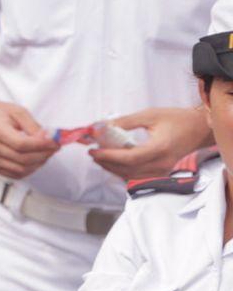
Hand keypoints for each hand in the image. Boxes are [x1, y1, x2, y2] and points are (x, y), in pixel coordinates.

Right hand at [0, 98, 56, 178]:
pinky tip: (36, 160)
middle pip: (23, 159)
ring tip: (46, 153)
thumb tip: (48, 139)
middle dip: (44, 155)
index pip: (21, 145)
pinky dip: (30, 170)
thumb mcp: (18, 111)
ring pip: (21, 170)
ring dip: (39, 163)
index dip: (42, 146)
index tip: (55, 142)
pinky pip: (16, 174)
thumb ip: (33, 126)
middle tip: (54, 147)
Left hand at [90, 107, 208, 181]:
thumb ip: (126, 121)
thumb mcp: (151, 115)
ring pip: (130, 176)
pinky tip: (111, 162)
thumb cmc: (177, 120)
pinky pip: (136, 176)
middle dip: (106, 162)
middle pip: (128, 169)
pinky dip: (121, 171)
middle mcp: (162, 163)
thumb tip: (102, 126)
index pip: (130, 157)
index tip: (93, 150)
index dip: (109, 156)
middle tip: (92, 153)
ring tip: (98, 157)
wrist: (198, 130)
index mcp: (161, 148)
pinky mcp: (160, 173)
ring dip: (111, 168)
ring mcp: (162, 171)